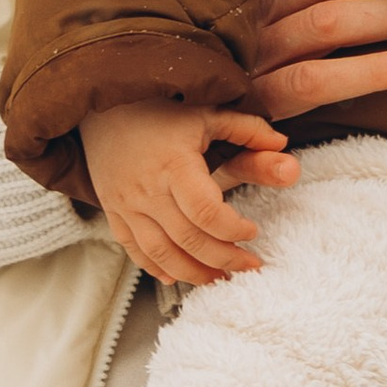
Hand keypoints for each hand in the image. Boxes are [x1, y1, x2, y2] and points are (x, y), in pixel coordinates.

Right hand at [82, 101, 298, 287]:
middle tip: (248, 266)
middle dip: (223, 260)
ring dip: (192, 273)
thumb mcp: (207, 112)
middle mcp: (147, 189)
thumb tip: (283, 144)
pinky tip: (177, 277)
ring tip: (219, 279)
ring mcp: (126, 204)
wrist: (103, 107)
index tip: (253, 231)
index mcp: (174, 164)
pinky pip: (134, 250)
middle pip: (187, 239)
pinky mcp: (113, 212)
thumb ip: (246, 129)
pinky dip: (156, 268)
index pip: (205, 212)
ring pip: (160, 254)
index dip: (233, 229)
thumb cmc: (160, 109)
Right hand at [246, 0, 386, 122]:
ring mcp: (253, 76)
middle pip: (330, 15)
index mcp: (263, 3)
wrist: (178, 124)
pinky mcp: (255, 115)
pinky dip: (355, 84)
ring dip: (380, 53)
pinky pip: (307, 96)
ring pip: (321, 55)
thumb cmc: (242, 64)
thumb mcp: (269, 23)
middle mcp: (256, 34)